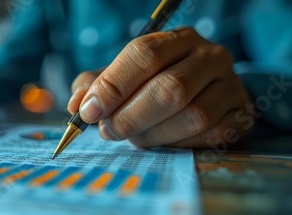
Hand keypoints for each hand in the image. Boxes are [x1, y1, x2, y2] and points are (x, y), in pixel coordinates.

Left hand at [68, 28, 252, 147]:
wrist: (208, 90)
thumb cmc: (157, 81)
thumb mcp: (126, 75)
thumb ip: (97, 85)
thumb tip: (76, 105)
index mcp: (177, 39)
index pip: (144, 54)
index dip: (113, 85)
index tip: (88, 111)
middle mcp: (210, 56)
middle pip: (169, 89)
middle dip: (129, 117)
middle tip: (107, 131)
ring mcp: (231, 85)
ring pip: (191, 116)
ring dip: (152, 134)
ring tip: (132, 136)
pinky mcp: (242, 115)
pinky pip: (209, 136)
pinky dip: (177, 143)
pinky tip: (162, 139)